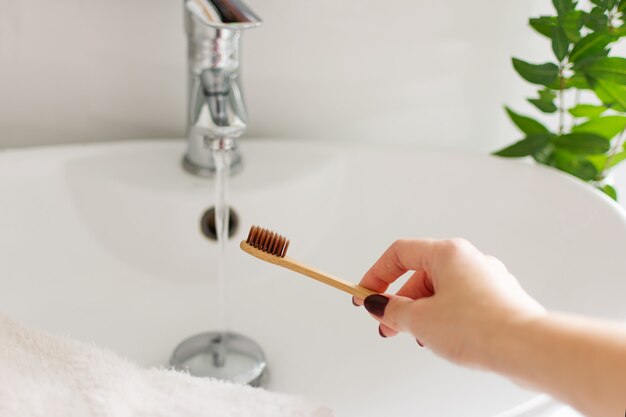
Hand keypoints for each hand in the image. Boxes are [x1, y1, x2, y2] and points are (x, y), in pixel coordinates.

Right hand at [355, 238, 545, 366]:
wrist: (527, 348)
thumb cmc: (482, 326)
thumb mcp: (421, 320)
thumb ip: (393, 310)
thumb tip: (380, 305)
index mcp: (447, 253)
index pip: (399, 254)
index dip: (376, 275)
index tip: (365, 294)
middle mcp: (468, 260)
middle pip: (419, 275)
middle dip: (399, 302)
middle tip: (386, 323)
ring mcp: (485, 279)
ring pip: (440, 292)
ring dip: (421, 314)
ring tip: (417, 337)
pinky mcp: (496, 300)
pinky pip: (460, 304)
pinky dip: (444, 318)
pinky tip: (443, 339)